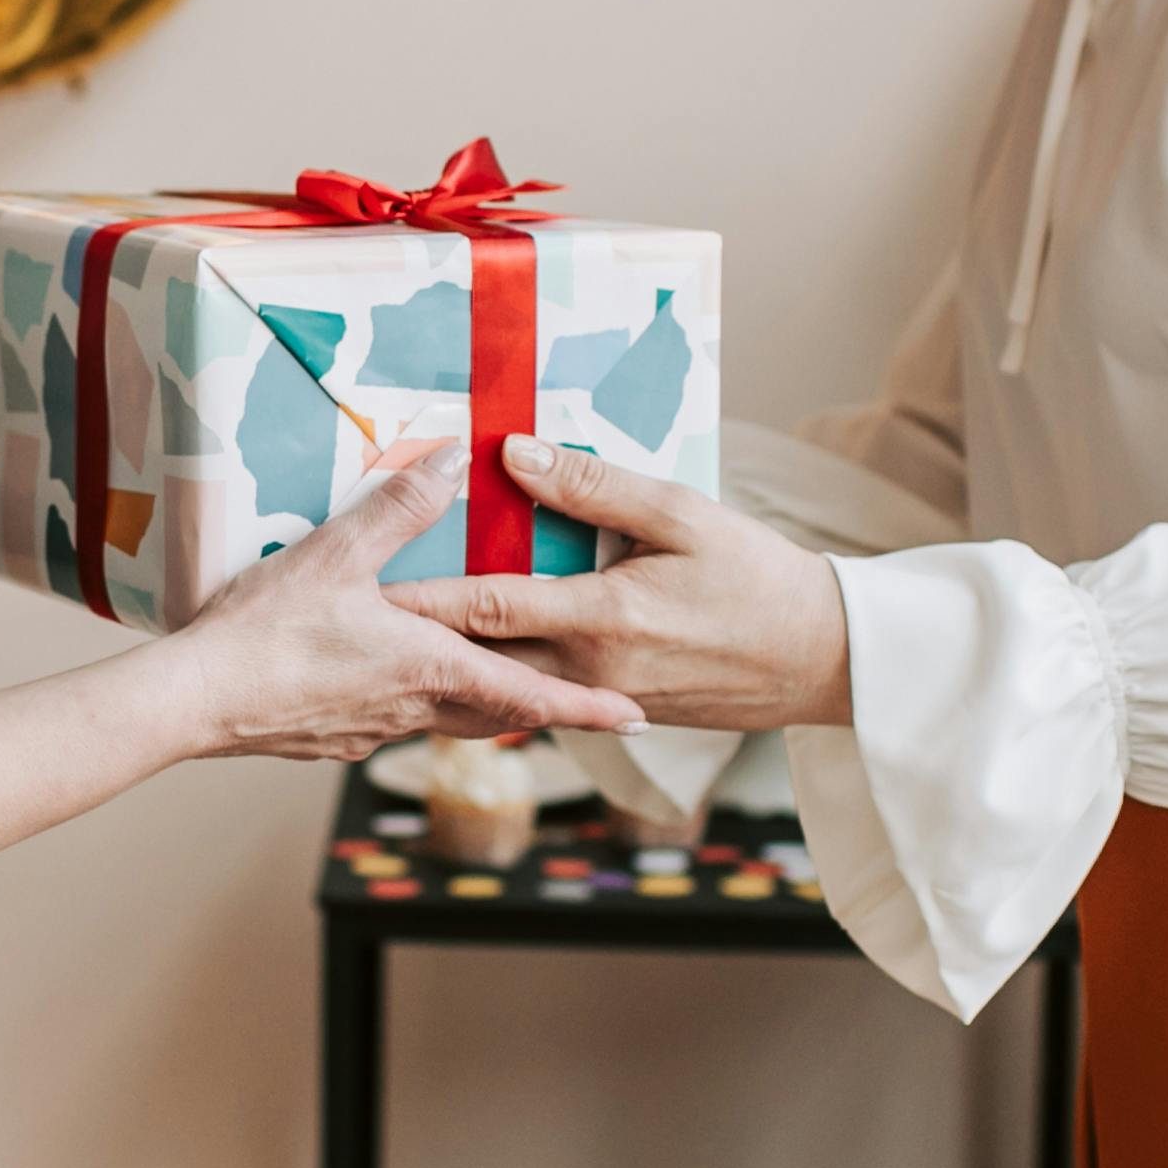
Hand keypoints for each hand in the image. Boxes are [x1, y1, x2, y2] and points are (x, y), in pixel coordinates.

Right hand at [164, 446, 641, 762]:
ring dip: (476, 701)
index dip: (587, 707)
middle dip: (541, 704)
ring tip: (493, 675)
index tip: (637, 719)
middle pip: (496, 712)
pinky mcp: (334, 739)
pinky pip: (395, 719)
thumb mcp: (335, 555)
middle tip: (582, 695)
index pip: (530, 694)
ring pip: (446, 718)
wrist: (193, 702)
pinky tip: (391, 677)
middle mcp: (412, 709)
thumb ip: (400, 506)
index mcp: (429, 667)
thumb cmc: (263, 633)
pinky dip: (416, 701)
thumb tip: (455, 457)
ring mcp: (372, 731)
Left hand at [382, 436, 851, 733]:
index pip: (484, 606)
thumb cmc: (757, 576)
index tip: (361, 586)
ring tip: (387, 650)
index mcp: (600, 618)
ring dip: (449, 669)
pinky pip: (539, 697)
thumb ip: (594, 485)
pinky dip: (497, 683)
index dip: (418, 595)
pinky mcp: (614, 712)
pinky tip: (463, 667)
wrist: (817, 658)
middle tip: (350, 625)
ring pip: (504, 686)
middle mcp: (589, 670)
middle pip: (477, 658)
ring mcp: (601, 699)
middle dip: (414, 643)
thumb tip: (513, 456)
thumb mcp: (683, 514)